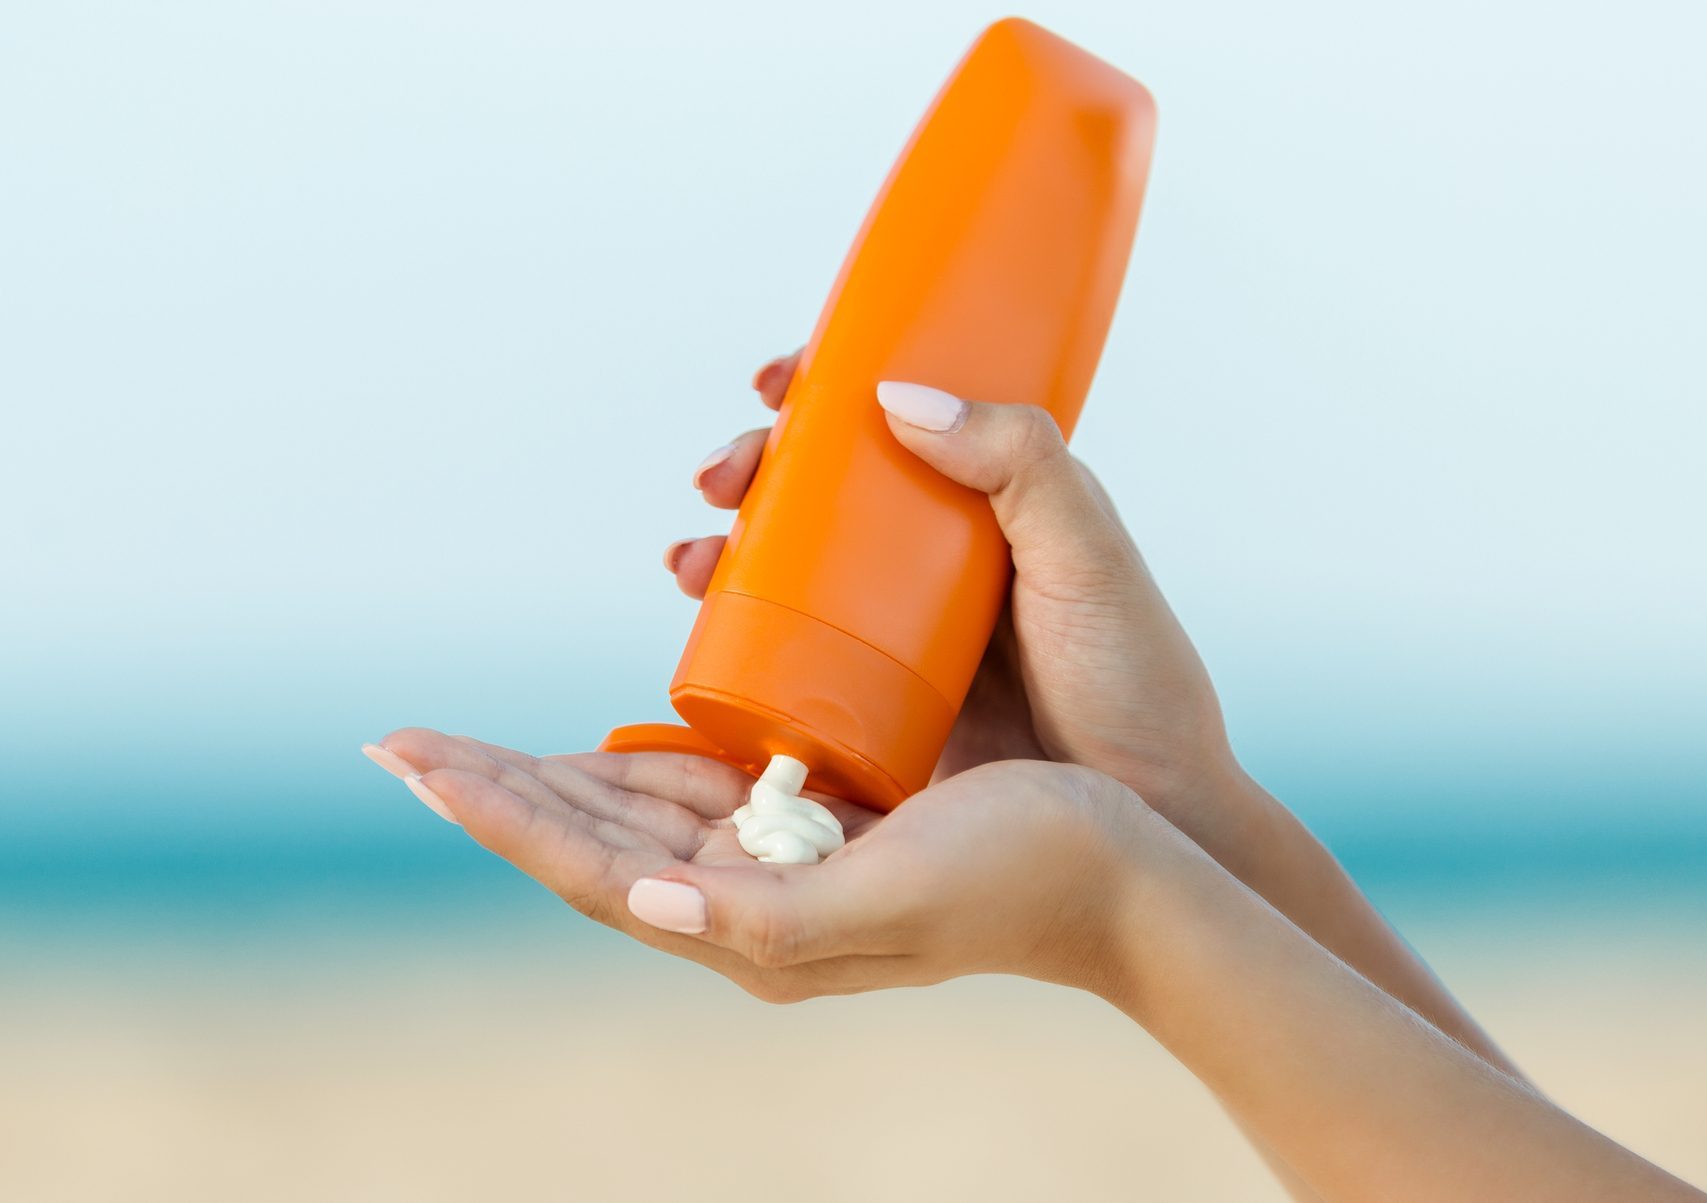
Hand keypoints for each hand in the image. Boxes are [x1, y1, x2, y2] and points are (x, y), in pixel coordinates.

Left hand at [365, 729, 1154, 1002]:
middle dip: (499, 791)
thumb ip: (767, 918)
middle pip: (594, 838)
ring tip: (471, 743)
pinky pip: (708, 783)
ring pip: (637, 811)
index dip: (499, 815)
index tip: (412, 760)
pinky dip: (642, 754)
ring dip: (551, 774)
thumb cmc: (1024, 881)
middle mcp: (755, 899)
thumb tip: (642, 903)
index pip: (592, 868)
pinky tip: (618, 731)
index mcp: (757, 925)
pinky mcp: (828, 817)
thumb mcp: (895, 898)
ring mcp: (788, 858)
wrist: (1130, 877)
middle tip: (404, 745)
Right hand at [671, 352, 1261, 859]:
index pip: (899, 421)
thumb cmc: (1131, 683)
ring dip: (727, 547)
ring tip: (690, 562)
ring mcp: (902, 631)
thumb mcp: (1085, 556)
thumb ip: (1019, 463)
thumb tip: (897, 394)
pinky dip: (737, 629)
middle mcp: (940, 558)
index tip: (779, 381)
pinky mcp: (877, 702)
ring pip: (796, 564)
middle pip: (826, 488)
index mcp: (995, 501)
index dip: (828, 388)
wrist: (1146, 815)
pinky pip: (793, 649)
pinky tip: (701, 625)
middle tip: (718, 481)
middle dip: (756, 469)